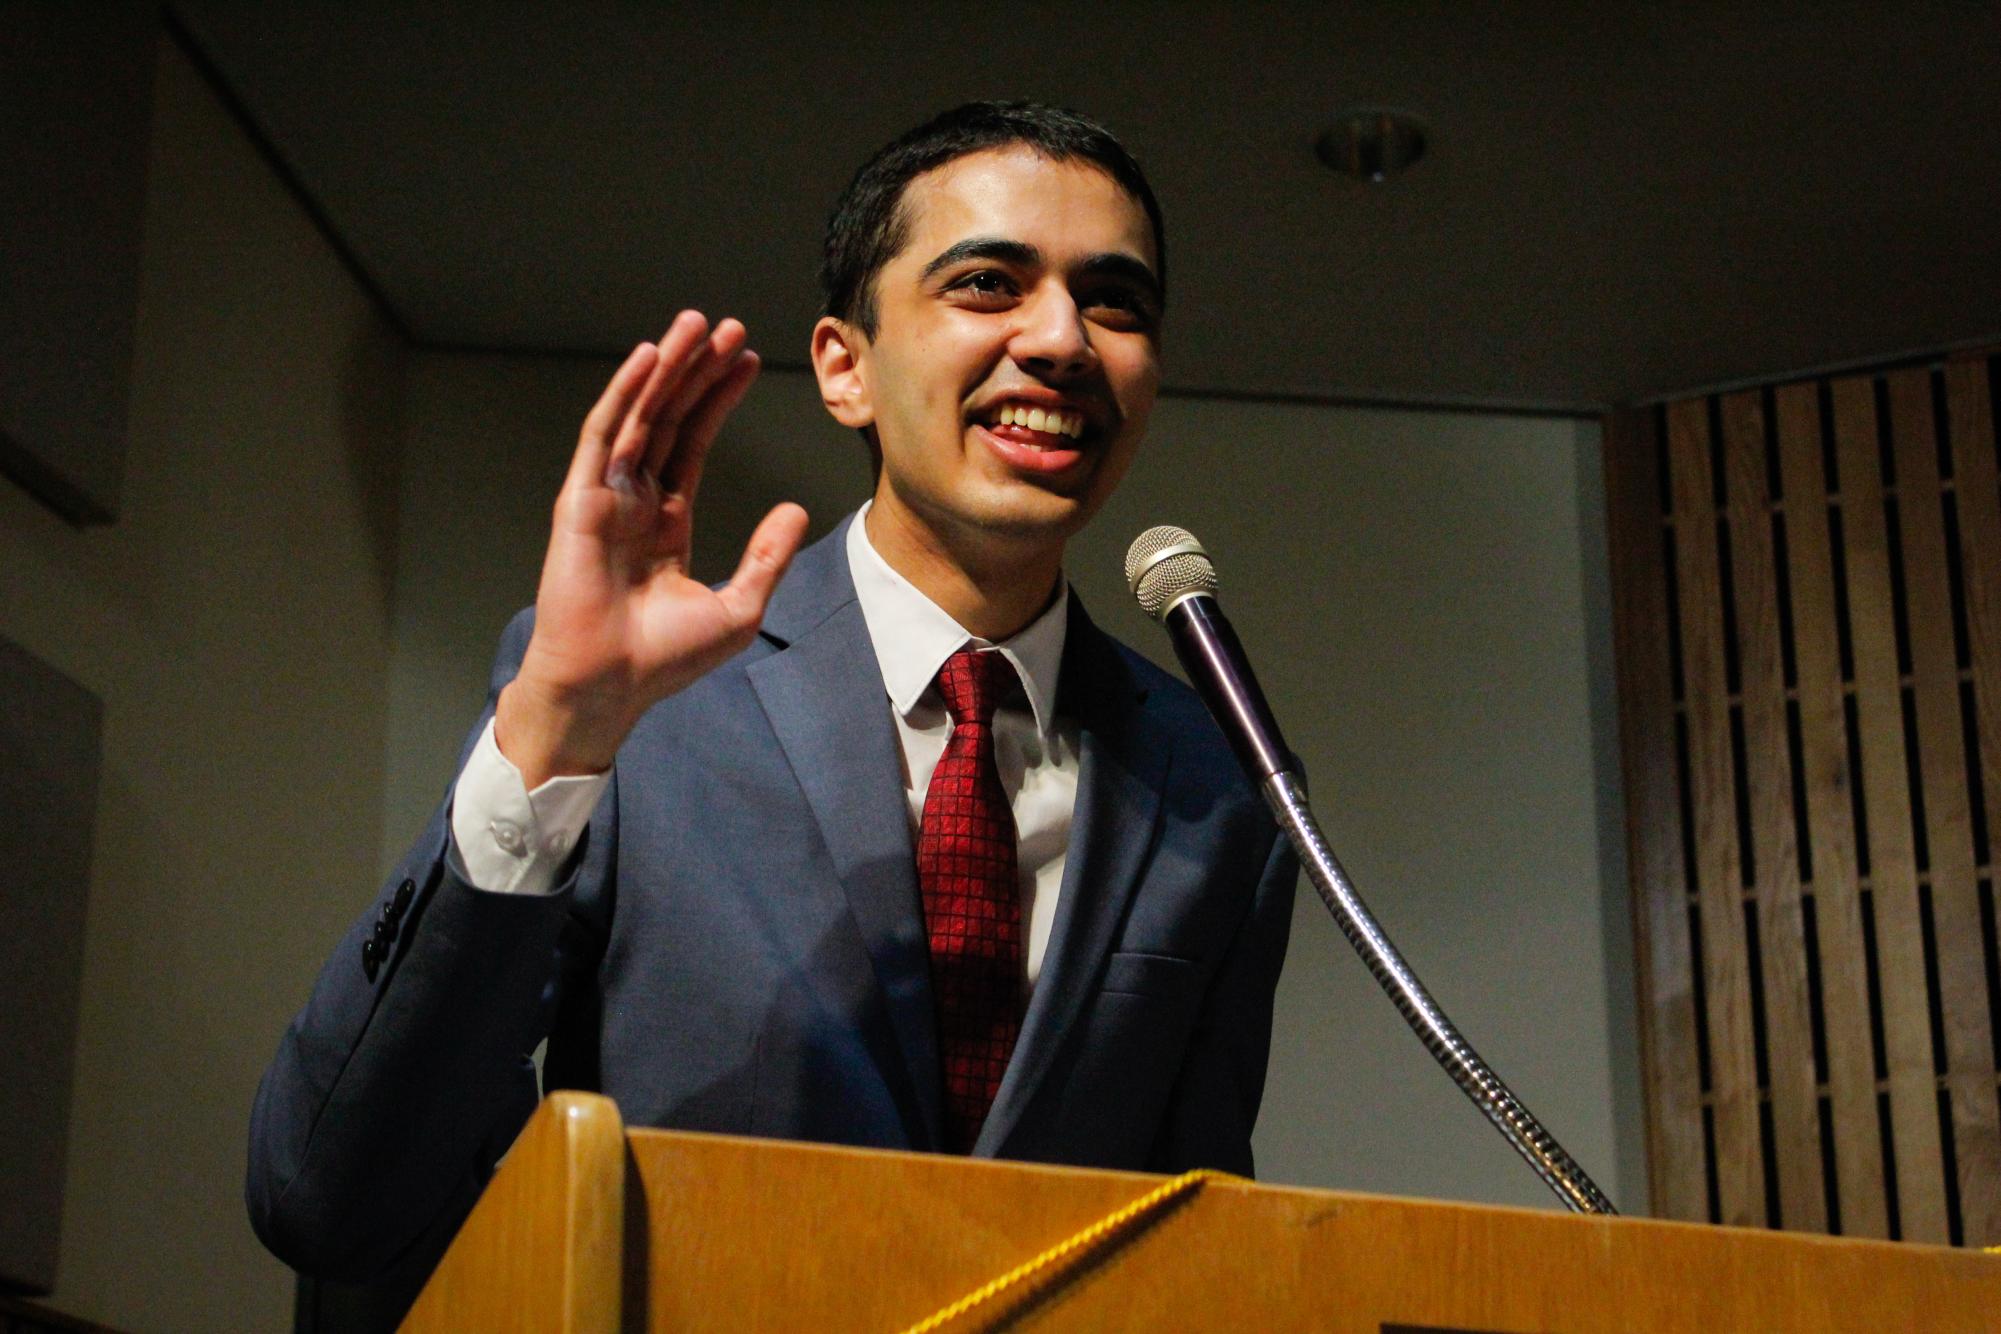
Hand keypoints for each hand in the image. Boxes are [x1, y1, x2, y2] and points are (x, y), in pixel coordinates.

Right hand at [496, 311, 808, 786]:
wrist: (611, 687)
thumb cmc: (663, 661)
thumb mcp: (738, 608)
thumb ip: (766, 557)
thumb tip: (796, 511)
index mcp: (665, 522)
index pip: (694, 443)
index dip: (719, 400)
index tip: (747, 361)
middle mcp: (633, 501)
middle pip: (669, 418)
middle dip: (697, 371)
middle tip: (727, 326)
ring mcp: (604, 497)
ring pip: (639, 415)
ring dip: (666, 368)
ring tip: (696, 325)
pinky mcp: (580, 501)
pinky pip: (604, 436)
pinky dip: (625, 394)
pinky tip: (650, 359)